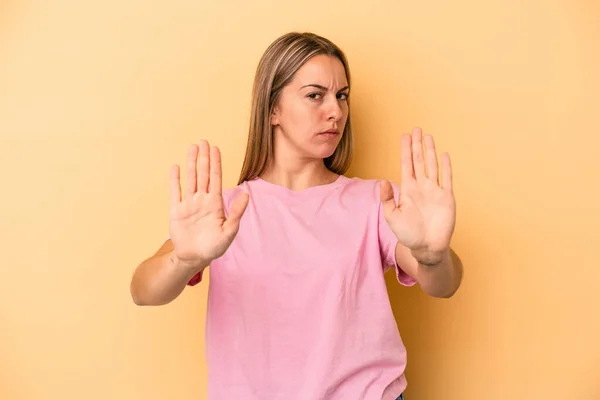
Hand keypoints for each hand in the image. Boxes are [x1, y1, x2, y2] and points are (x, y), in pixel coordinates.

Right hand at [169, 141, 248, 267]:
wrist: (194, 258)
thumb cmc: (214, 247)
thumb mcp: (229, 231)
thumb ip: (236, 213)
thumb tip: (246, 195)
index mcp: (215, 203)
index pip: (215, 178)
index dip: (216, 163)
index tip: (215, 149)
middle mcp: (202, 200)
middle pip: (203, 174)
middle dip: (204, 158)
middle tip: (204, 141)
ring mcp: (189, 204)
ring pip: (191, 179)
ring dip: (191, 164)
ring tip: (192, 148)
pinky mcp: (176, 211)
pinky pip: (175, 192)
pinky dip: (175, 180)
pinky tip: (176, 167)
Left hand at [380, 128, 455, 262]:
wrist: (426, 248)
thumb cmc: (408, 234)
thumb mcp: (392, 217)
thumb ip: (387, 199)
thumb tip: (383, 181)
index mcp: (408, 190)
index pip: (406, 165)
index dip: (405, 151)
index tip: (404, 136)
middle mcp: (421, 187)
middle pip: (419, 161)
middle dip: (417, 145)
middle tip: (416, 129)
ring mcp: (435, 191)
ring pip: (432, 166)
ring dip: (430, 151)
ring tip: (428, 137)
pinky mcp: (446, 198)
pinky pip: (447, 179)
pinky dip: (446, 167)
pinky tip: (444, 155)